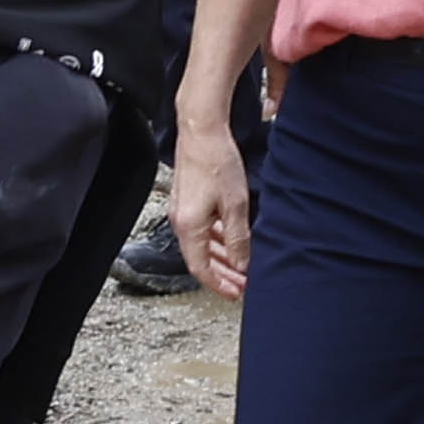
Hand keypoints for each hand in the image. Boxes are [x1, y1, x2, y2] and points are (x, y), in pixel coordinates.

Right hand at [168, 114, 254, 299]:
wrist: (201, 130)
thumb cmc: (216, 162)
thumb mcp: (235, 205)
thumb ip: (238, 238)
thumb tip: (242, 265)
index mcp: (189, 227)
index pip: (201, 269)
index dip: (219, 285)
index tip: (236, 294)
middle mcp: (181, 222)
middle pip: (201, 259)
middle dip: (223, 275)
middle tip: (242, 286)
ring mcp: (183, 211)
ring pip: (202, 244)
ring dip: (222, 258)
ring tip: (241, 267)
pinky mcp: (189, 200)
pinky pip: (202, 229)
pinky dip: (217, 240)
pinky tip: (232, 241)